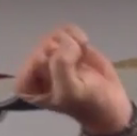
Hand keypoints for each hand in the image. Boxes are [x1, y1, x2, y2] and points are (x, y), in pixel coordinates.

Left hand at [15, 24, 132, 133]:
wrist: (111, 105)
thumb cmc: (87, 103)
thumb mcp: (70, 90)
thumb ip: (62, 65)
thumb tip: (64, 42)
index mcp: (25, 84)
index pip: (36, 59)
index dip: (57, 64)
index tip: (68, 78)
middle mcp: (33, 68)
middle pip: (45, 44)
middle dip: (65, 52)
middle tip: (77, 68)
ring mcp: (50, 56)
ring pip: (55, 34)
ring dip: (73, 43)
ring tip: (81, 57)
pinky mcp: (66, 47)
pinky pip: (67, 30)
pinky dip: (78, 35)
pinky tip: (84, 47)